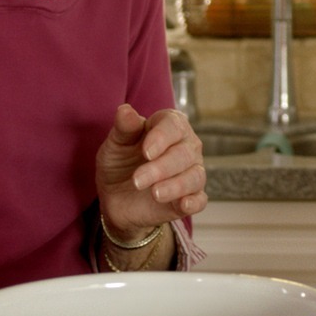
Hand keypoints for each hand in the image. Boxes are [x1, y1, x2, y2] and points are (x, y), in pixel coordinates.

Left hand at [96, 105, 205, 243]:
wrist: (116, 196)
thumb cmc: (120, 162)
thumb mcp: (116, 144)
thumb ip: (124, 128)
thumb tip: (124, 110)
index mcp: (170, 126)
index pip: (174, 125)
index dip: (161, 137)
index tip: (145, 152)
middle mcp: (187, 146)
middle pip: (184, 153)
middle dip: (161, 168)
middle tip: (138, 180)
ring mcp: (192, 172)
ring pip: (195, 176)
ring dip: (176, 186)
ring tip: (155, 193)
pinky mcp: (191, 197)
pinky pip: (200, 200)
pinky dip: (194, 202)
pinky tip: (183, 205)